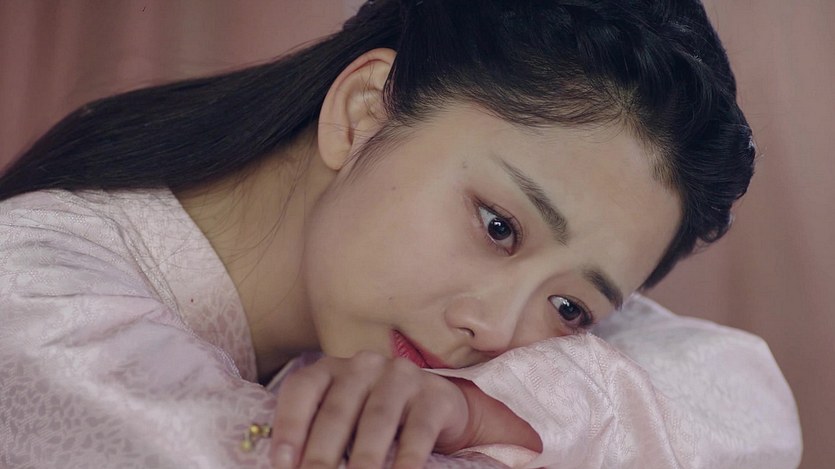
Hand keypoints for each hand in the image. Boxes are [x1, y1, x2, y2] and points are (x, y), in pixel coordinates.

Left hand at [269, 351, 471, 468]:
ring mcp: (401, 377)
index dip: (289, 426)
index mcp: (332, 368)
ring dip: (363, 460)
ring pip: (376, 420)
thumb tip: (289, 467)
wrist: (437, 405)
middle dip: (322, 454)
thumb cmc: (373, 417)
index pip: (302, 389)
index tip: (283, 465)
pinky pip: (417, 431)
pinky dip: (406, 461)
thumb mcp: (343, 419)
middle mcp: (364, 366)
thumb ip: (316, 434)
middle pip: (337, 410)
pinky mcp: (434, 396)